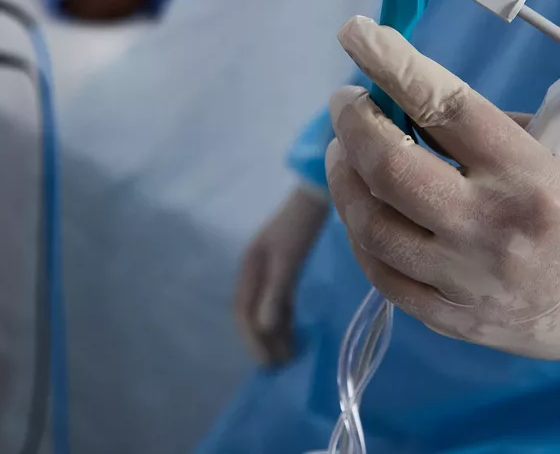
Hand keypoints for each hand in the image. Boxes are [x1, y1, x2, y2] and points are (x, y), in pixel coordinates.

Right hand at [233, 184, 328, 365]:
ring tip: (287, 356)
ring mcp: (269, 267)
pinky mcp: (285, 265)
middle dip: (261, 340)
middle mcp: (255, 269)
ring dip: (274, 331)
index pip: (243, 311)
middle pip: (251, 312)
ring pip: (266, 307)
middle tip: (277, 366)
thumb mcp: (287, 260)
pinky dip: (284, 317)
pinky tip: (293, 331)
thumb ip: (276, 293)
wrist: (316, 194)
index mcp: (249, 267)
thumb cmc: (300, 226)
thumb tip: (264, 328)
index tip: (266, 362)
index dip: (252, 339)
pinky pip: (279, 299)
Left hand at [324, 16, 559, 363]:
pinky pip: (385, 277)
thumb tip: (421, 104)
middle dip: (355, 123)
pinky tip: (365, 208)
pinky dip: (363, 234)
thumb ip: (496, 129)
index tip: (358, 34)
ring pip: (373, 227)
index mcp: (530, 175)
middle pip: (391, 168)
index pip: (443, 104)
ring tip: (347, 151)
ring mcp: (472, 281)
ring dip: (347, 178)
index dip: (390, 63)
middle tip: (347, 101)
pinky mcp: (460, 319)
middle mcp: (494, 229)